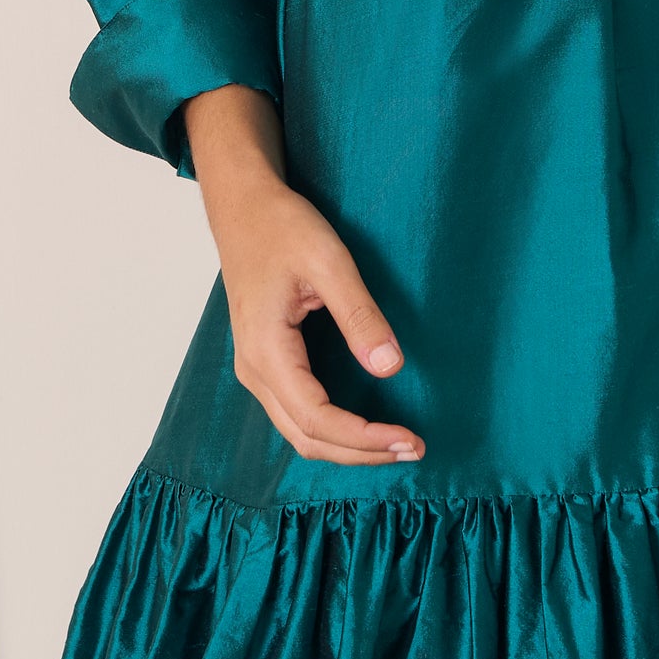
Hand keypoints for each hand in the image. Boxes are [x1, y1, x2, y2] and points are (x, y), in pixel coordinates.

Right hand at [183, 83, 425, 466]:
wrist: (243, 206)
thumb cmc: (282, 227)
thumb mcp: (328, 261)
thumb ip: (359, 315)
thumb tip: (391, 368)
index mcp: (266, 350)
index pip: (317, 418)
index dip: (364, 437)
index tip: (409, 439)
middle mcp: (254, 370)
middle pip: (307, 437)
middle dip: (361, 451)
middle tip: (415, 449)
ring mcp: (255, 369)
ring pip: (299, 432)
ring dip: (347, 446)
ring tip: (396, 443)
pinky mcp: (265, 362)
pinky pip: (297, 413)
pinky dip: (332, 429)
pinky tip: (365, 424)